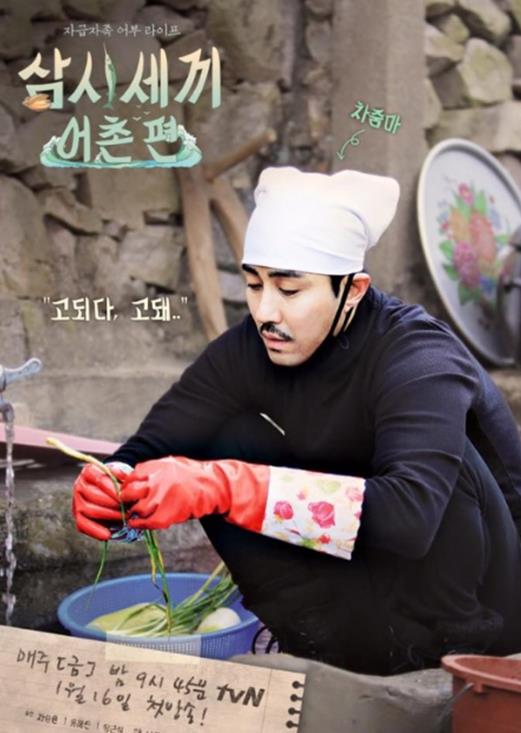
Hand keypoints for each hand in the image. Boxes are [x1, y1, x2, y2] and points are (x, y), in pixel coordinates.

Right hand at [72, 463, 129, 540]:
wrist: (106, 491)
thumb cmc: (114, 483)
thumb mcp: (119, 476)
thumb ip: (123, 478)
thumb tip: (128, 485)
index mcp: (89, 471)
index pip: (101, 479)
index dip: (114, 489)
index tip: (125, 497)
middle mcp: (80, 485)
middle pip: (94, 495)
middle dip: (113, 504)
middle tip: (127, 508)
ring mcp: (76, 500)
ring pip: (89, 509)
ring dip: (108, 515)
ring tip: (123, 517)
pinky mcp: (77, 515)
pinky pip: (82, 524)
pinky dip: (95, 531)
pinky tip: (108, 534)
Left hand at [120, 456, 268, 530]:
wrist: (215, 487)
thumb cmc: (193, 475)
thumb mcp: (171, 464)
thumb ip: (152, 469)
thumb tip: (129, 476)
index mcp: (158, 466)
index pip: (131, 476)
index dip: (128, 485)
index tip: (129, 490)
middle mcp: (158, 480)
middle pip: (129, 492)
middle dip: (127, 499)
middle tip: (129, 502)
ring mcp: (163, 497)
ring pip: (137, 509)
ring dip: (135, 512)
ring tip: (137, 512)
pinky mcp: (168, 514)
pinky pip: (147, 522)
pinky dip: (140, 524)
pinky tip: (138, 523)